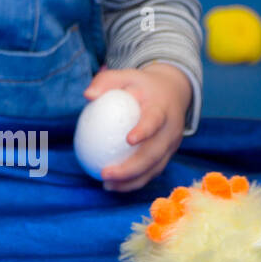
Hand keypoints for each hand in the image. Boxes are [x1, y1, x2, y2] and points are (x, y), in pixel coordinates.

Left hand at [84, 63, 191, 191]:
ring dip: (133, 181)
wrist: (172, 91)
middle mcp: (171, 129)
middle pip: (155, 153)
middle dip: (132, 168)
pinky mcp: (168, 154)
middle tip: (106, 174)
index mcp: (161, 108)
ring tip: (107, 185)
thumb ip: (106, 81)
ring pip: (155, 168)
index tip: (129, 140)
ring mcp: (172, 144)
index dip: (145, 131)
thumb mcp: (125, 75)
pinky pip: (153, 171)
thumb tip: (88, 95)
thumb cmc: (141, 84)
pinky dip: (136, 181)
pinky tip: (115, 185)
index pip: (155, 121)